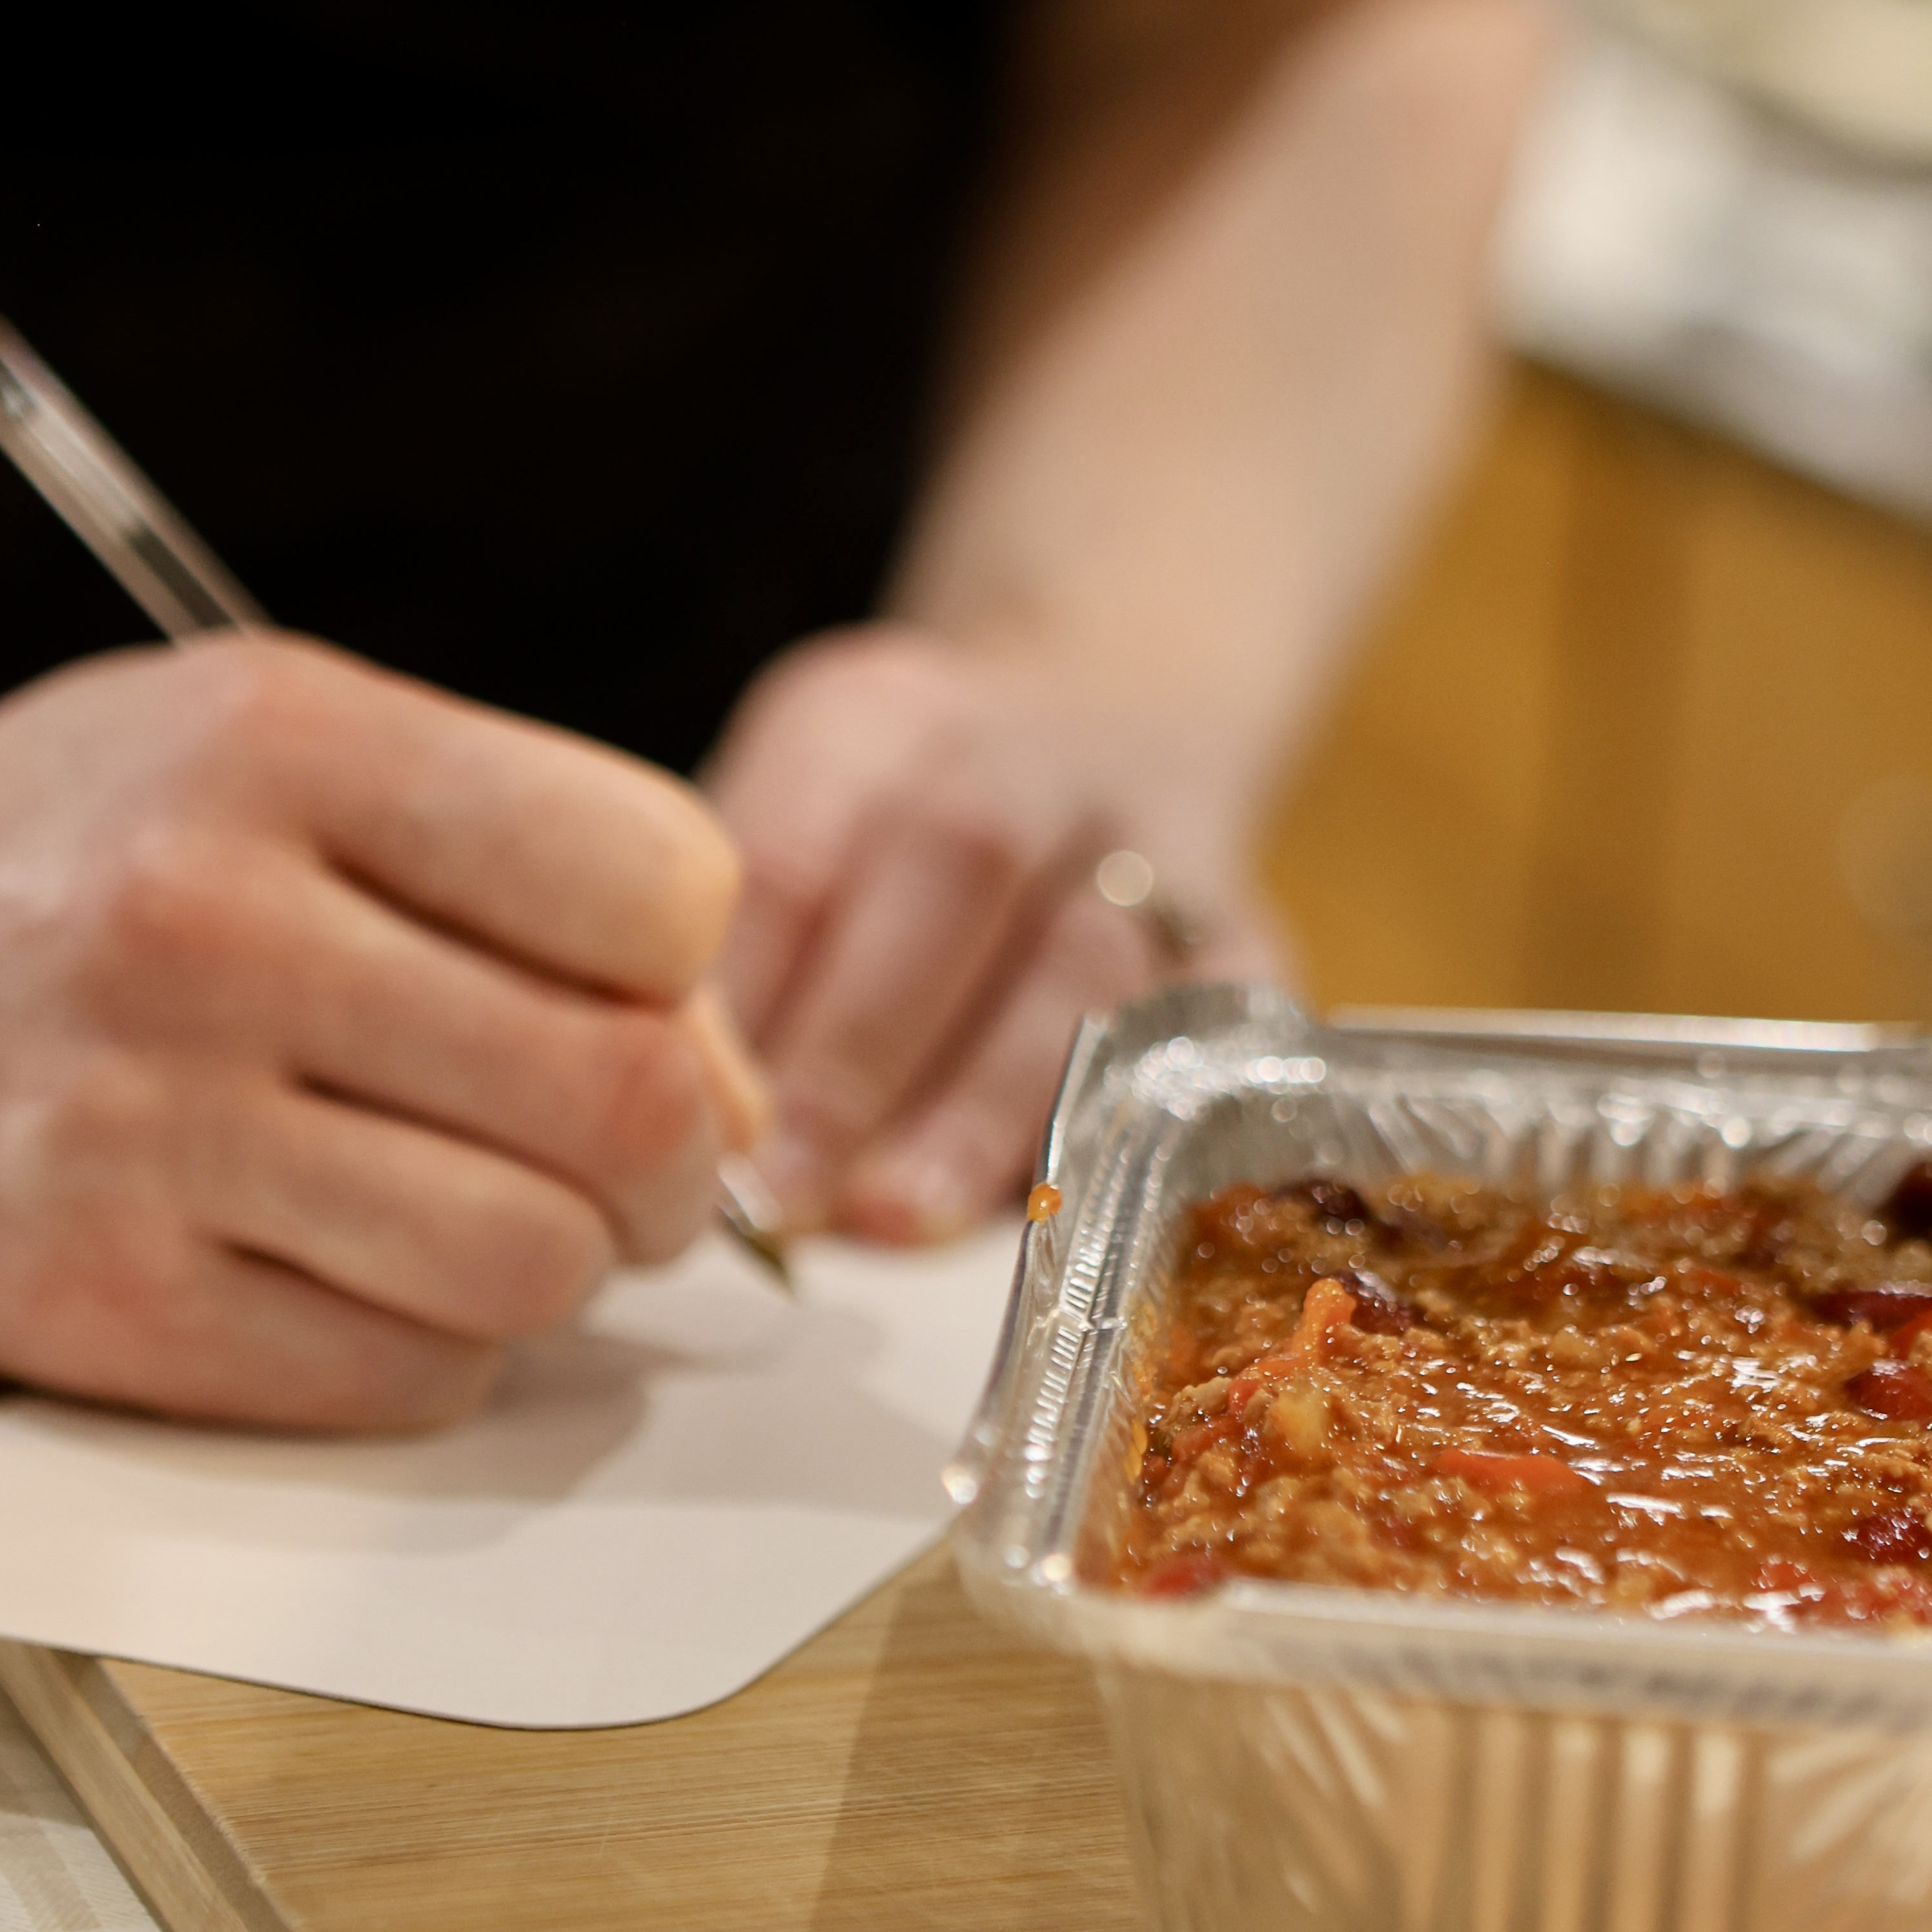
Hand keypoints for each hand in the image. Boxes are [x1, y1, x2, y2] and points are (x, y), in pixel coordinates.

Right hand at [0, 638, 759, 1428]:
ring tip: (478, 1210)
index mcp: (283, 745)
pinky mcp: (96, 1307)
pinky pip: (403, 1379)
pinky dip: (430, 1351)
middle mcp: (210, 926)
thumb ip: (521, 873)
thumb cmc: (68, 856)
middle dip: (677, 1159)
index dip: (691, 974)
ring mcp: (143, 1130)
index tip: (637, 1005)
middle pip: (623, 1099)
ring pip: (533, 1263)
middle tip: (628, 1161)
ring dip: (557, 1267)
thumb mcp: (275, 758)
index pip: (658, 888)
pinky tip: (355, 1275)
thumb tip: (740, 1094)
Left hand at [703, 626, 1284, 1244]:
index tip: (690, 1121)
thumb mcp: (788, 830)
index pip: (796, 836)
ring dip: (984, 1106)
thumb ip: (738, 965)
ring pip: (1086, 962)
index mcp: (878, 712)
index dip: (744, 987)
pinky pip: (1211, 1038)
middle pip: (956, 869)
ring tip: (899, 1219)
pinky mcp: (1252, 941)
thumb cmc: (886, 838)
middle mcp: (1032, 749)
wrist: (1108, 727)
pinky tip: (1052, 1219)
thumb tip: (678, 1138)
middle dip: (859, 1049)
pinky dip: (1131, 1132)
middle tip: (783, 1192)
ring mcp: (1160, 841)